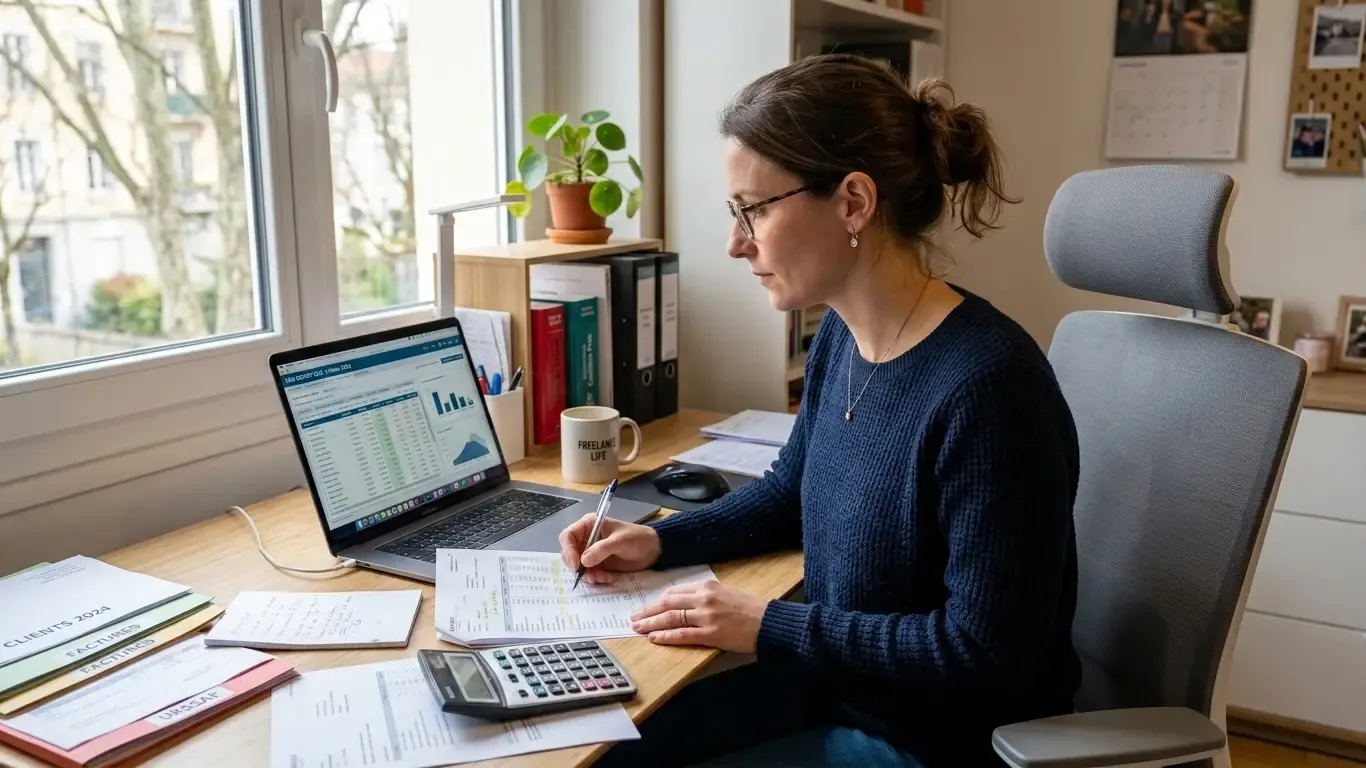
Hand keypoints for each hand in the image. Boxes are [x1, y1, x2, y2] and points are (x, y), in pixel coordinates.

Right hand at [559, 514, 660, 585]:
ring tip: (603, 578)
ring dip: (588, 575)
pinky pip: (588, 574)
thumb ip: (602, 549)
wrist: (653, 551)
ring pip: (578, 567)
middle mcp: (587, 538)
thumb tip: (583, 561)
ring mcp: (591, 553)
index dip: (568, 550)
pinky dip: (595, 579)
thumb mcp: (621, 541)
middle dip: (577, 567)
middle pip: (569, 553)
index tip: (576, 565)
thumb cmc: (638, 539)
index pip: (568, 536)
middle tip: (589, 576)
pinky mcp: (598, 565)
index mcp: (589, 525)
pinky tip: (607, 578)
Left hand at [629, 580, 768, 653]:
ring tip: (638, 628)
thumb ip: (705, 596)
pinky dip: (666, 636)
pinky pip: (682, 635)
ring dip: (651, 623)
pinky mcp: (711, 634)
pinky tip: (654, 638)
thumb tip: (684, 603)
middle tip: (634, 617)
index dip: (658, 601)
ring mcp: (706, 617)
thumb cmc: (751, 609)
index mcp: (708, 586)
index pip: (675, 592)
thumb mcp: (727, 593)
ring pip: (671, 618)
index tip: (648, 606)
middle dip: (648, 611)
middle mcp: (704, 599)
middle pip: (668, 603)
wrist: (770, 622)